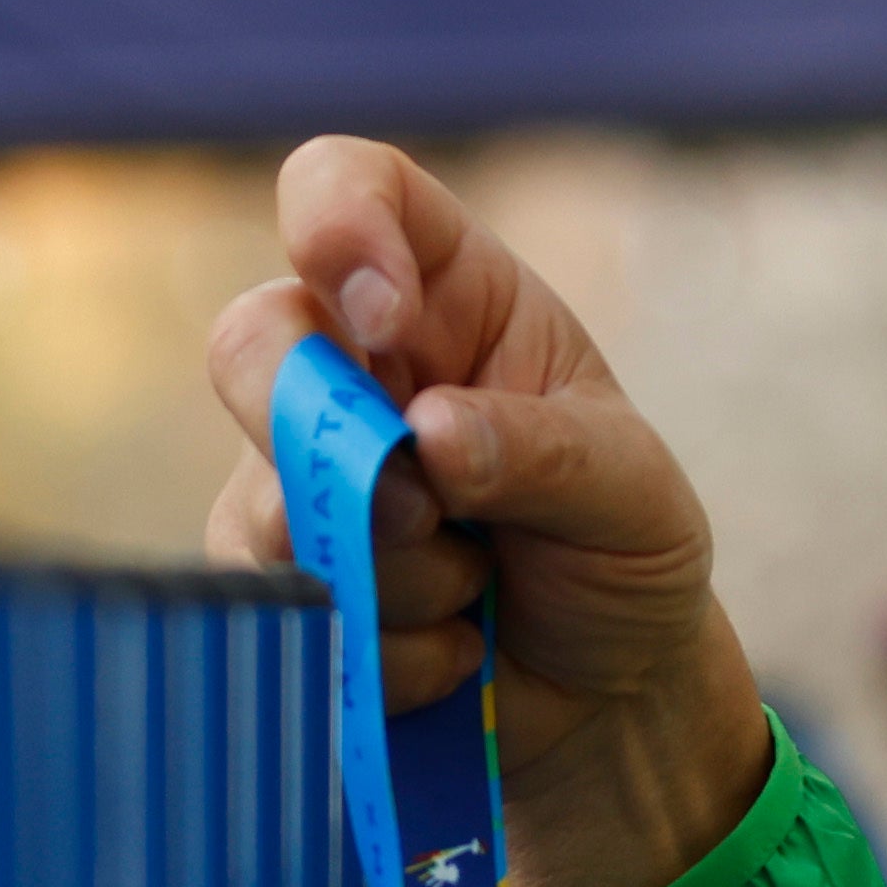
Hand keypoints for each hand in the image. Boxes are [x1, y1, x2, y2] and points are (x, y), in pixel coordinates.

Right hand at [206, 139, 766, 886]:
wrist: (607, 696)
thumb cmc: (622, 556)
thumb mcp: (631, 493)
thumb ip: (543, 455)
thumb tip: (430, 438)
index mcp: (447, 295)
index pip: (346, 189)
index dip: (336, 224)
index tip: (381, 316)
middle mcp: (358, 368)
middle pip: (255, 340)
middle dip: (318, 427)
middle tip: (420, 505)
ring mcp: (304, 475)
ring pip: (276, 499)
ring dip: (395, 570)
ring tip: (481, 592)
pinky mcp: (283, 582)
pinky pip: (290, 608)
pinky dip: (388, 647)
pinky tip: (454, 654)